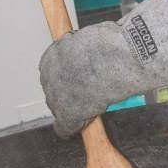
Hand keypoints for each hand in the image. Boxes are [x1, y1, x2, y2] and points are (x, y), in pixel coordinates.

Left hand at [39, 0, 167, 137]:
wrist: (119, 57)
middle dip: (68, 91)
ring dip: (74, 107)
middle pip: (54, 89)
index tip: (81, 77)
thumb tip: (84, 48)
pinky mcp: (67, 114)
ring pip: (59, 107)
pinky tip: (82, 125)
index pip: (52, 71)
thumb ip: (81, 49)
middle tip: (90, 91)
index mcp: (51, 55)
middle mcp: (48, 75)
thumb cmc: (110, 43)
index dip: (68, 76)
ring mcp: (56, 96)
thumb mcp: (89, 39)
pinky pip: (64, 128)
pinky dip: (72, 128)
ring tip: (96, 101)